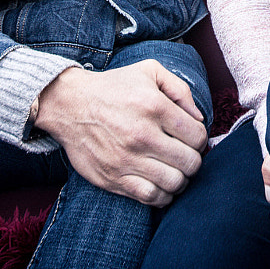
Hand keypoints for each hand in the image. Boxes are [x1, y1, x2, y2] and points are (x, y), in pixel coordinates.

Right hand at [33, 60, 207, 205]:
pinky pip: (151, 197)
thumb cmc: (113, 87)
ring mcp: (127, 160)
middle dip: (193, 160)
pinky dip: (163, 195)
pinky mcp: (113, 178)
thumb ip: (180, 89)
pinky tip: (160, 183)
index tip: (191, 138)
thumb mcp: (149, 71)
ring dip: (181, 179)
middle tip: (184, 155)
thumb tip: (199, 118)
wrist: (69, 105)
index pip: (198, 136)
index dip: (200, 139)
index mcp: (154, 107)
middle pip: (190, 163)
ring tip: (174, 170)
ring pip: (174, 184)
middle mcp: (142, 135)